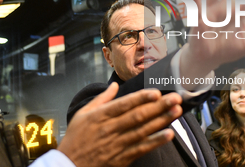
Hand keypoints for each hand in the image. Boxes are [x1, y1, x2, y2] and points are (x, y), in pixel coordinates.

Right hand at [58, 82, 181, 166]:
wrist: (68, 165)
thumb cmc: (76, 138)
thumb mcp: (83, 114)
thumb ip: (102, 99)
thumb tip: (114, 85)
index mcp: (100, 116)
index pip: (124, 104)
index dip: (141, 98)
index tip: (156, 92)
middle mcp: (110, 128)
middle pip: (138, 116)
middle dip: (159, 106)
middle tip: (175, 98)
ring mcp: (117, 144)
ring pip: (143, 130)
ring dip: (162, 120)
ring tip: (176, 111)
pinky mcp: (122, 157)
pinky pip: (141, 148)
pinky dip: (155, 141)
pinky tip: (169, 134)